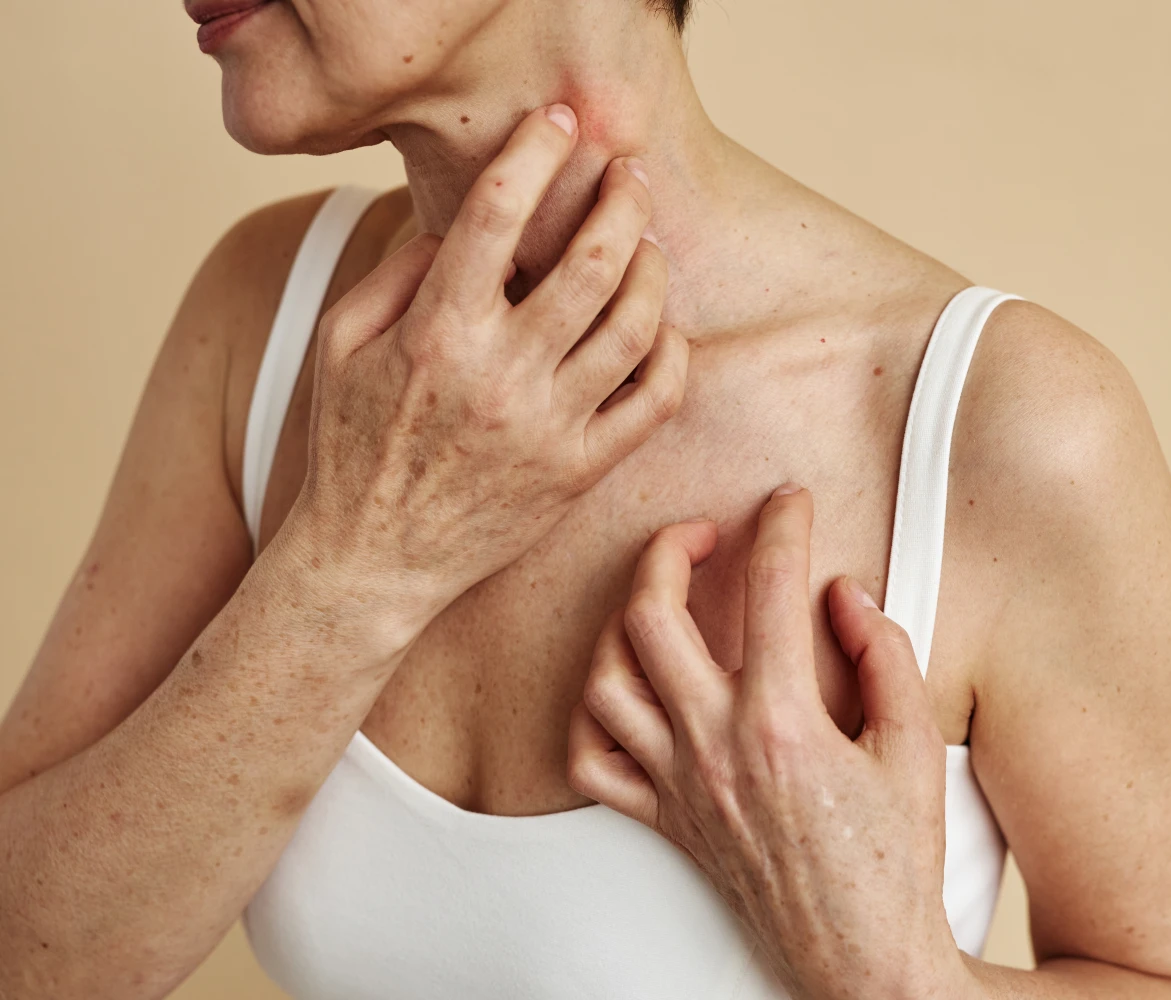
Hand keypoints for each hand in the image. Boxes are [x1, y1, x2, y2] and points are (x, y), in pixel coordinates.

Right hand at [276, 104, 686, 645]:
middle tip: (630, 175)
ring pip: (632, 326)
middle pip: (589, 262)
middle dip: (620, 201)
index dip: (535, 152)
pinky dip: (672, 354)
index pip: (497, 214)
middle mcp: (499, 374)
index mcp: (436, 332)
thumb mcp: (339, 344)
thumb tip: (463, 225)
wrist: (373, 561)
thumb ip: (397, 271)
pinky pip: (653, 402)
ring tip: (648, 247)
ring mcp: (548, 427)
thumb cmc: (352, 447)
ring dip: (653, 271)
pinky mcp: (580, 472)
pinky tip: (663, 328)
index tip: (559, 122)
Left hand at [568, 486, 971, 999]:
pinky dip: (592, 717)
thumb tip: (844, 593)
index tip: (789, 501)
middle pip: (652, 615)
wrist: (861, 959)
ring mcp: (680, 785)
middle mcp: (716, 745)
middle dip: (670, 549)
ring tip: (657, 601)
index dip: (782, 525)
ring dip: (620, 624)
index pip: (770, 588)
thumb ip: (884, 656)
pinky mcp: (664, 822)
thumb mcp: (914, 749)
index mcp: (784, 721)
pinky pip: (593, 764)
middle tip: (704, 532)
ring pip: (605, 681)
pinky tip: (624, 691)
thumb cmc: (896, 861)